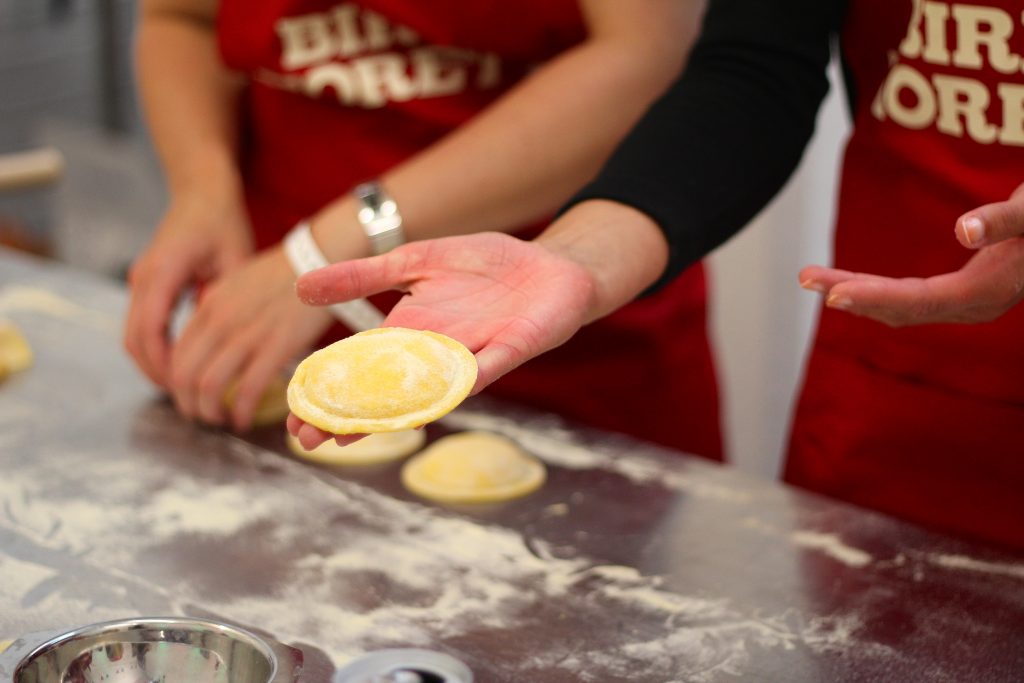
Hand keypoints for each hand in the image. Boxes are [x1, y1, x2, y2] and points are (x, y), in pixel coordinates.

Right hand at [124, 195, 251, 386]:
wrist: (201, 191)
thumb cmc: (223, 220)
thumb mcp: (235, 258)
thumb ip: (227, 296)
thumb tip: (225, 336)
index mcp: (164, 271)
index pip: (152, 329)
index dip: (166, 364)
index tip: (186, 387)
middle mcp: (144, 277)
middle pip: (135, 339)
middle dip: (157, 373)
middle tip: (186, 399)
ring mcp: (141, 280)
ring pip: (134, 335)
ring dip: (154, 364)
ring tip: (184, 389)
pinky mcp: (147, 284)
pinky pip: (143, 325)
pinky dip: (156, 349)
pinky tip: (181, 365)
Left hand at [168, 246, 334, 430]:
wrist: (318, 259)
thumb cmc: (284, 273)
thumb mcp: (237, 284)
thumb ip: (218, 311)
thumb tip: (209, 339)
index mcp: (209, 305)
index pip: (175, 354)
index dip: (176, 383)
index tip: (188, 395)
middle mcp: (221, 321)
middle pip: (184, 375)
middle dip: (187, 403)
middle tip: (199, 415)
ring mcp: (247, 335)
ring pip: (209, 386)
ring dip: (210, 411)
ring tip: (220, 420)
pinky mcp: (276, 347)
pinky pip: (247, 389)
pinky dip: (240, 410)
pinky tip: (243, 418)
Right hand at [285, 232, 597, 448]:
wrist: (551, 266)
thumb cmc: (484, 266)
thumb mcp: (414, 261)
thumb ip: (363, 276)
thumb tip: (300, 287)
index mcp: (409, 332)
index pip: (359, 369)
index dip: (328, 394)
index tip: (295, 421)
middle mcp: (436, 352)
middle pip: (386, 391)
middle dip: (349, 417)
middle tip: (309, 442)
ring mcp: (473, 354)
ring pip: (428, 391)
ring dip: (396, 413)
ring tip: (360, 433)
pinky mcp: (512, 348)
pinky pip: (487, 367)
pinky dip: (468, 378)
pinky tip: (443, 391)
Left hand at [800, 184, 1023, 325]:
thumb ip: (1007, 220)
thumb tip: (965, 230)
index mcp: (986, 291)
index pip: (917, 301)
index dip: (873, 298)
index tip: (832, 294)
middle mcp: (973, 305)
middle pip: (900, 307)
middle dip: (850, 294)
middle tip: (803, 278)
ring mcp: (967, 303)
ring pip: (900, 305)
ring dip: (855, 292)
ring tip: (811, 279)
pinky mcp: (962, 293)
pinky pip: (908, 298)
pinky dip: (874, 291)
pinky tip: (848, 284)